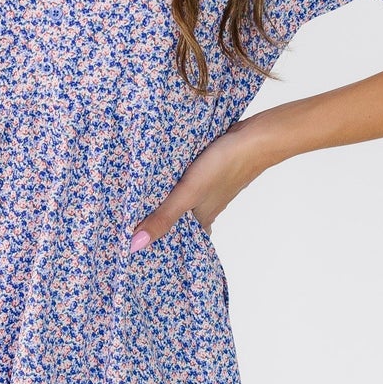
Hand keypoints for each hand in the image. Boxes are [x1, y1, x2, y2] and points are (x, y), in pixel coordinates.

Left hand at [129, 118, 266, 252]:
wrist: (253, 138)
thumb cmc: (224, 167)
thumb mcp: (187, 194)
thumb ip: (163, 218)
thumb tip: (136, 244)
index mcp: (201, 221)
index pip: (178, 240)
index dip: (158, 243)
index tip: (136, 245)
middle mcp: (205, 209)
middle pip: (177, 220)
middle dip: (156, 220)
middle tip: (128, 222)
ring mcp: (207, 190)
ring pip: (181, 200)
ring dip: (164, 199)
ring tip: (136, 198)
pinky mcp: (207, 172)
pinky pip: (186, 183)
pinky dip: (173, 183)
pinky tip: (161, 176)